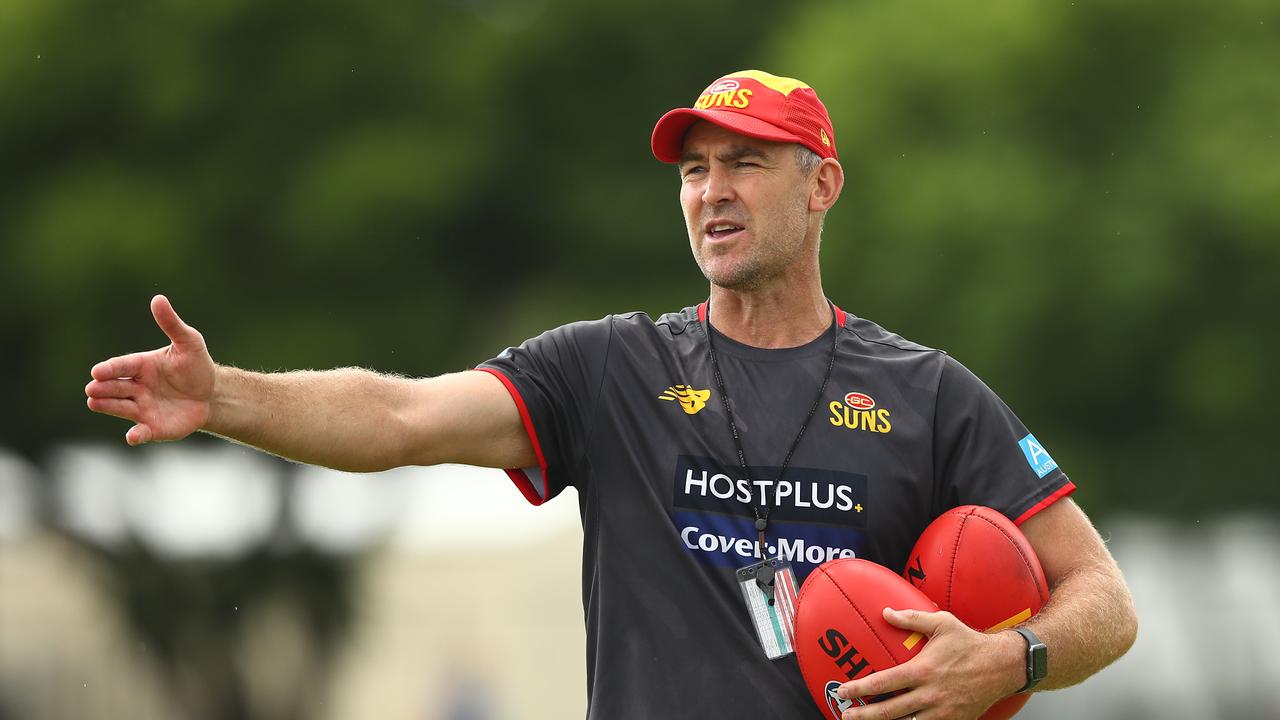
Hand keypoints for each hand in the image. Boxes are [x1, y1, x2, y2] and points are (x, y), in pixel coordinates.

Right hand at [85, 295, 215, 444]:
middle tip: (92, 389)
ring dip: (107, 406)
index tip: (97, 371)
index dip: (110, 369)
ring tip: (94, 403)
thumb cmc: (196, 366)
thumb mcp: (189, 342)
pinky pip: (141, 432)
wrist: (212, 394)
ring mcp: (141, 407)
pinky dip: (136, 435)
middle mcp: (136, 387)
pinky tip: (133, 437)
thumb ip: (172, 324)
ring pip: (119, 407)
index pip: (122, 366)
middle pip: (115, 387)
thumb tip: (158, 299)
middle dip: (102, 388)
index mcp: (141, 366)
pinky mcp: (152, 426)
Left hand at [837, 608, 1022, 719]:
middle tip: (845, 715)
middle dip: (864, 715)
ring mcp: (942, 712)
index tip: (843, 690)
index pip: (884, 682)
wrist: (1003, 667)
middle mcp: (930, 695)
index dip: (860, 688)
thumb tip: (885, 612)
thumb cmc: (970, 643)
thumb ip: (911, 618)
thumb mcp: (942, 623)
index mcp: (923, 671)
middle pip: (889, 711)